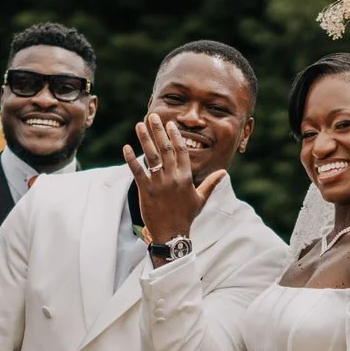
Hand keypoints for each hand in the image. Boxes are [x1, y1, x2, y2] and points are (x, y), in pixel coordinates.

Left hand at [124, 117, 222, 245]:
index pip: (181, 150)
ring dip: (144, 139)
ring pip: (151, 156)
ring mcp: (159, 183)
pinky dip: (131, 159)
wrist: (172, 233)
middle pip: (165, 148)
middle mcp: (173, 177)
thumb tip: (223, 173)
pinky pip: (137, 171)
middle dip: (158, 131)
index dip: (175, 135)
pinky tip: (126, 148)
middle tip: (153, 116)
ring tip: (139, 125)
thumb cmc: (186, 216)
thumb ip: (211, 183)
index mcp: (186, 177)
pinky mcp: (146, 190)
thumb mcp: (201, 199)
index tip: (170, 124)